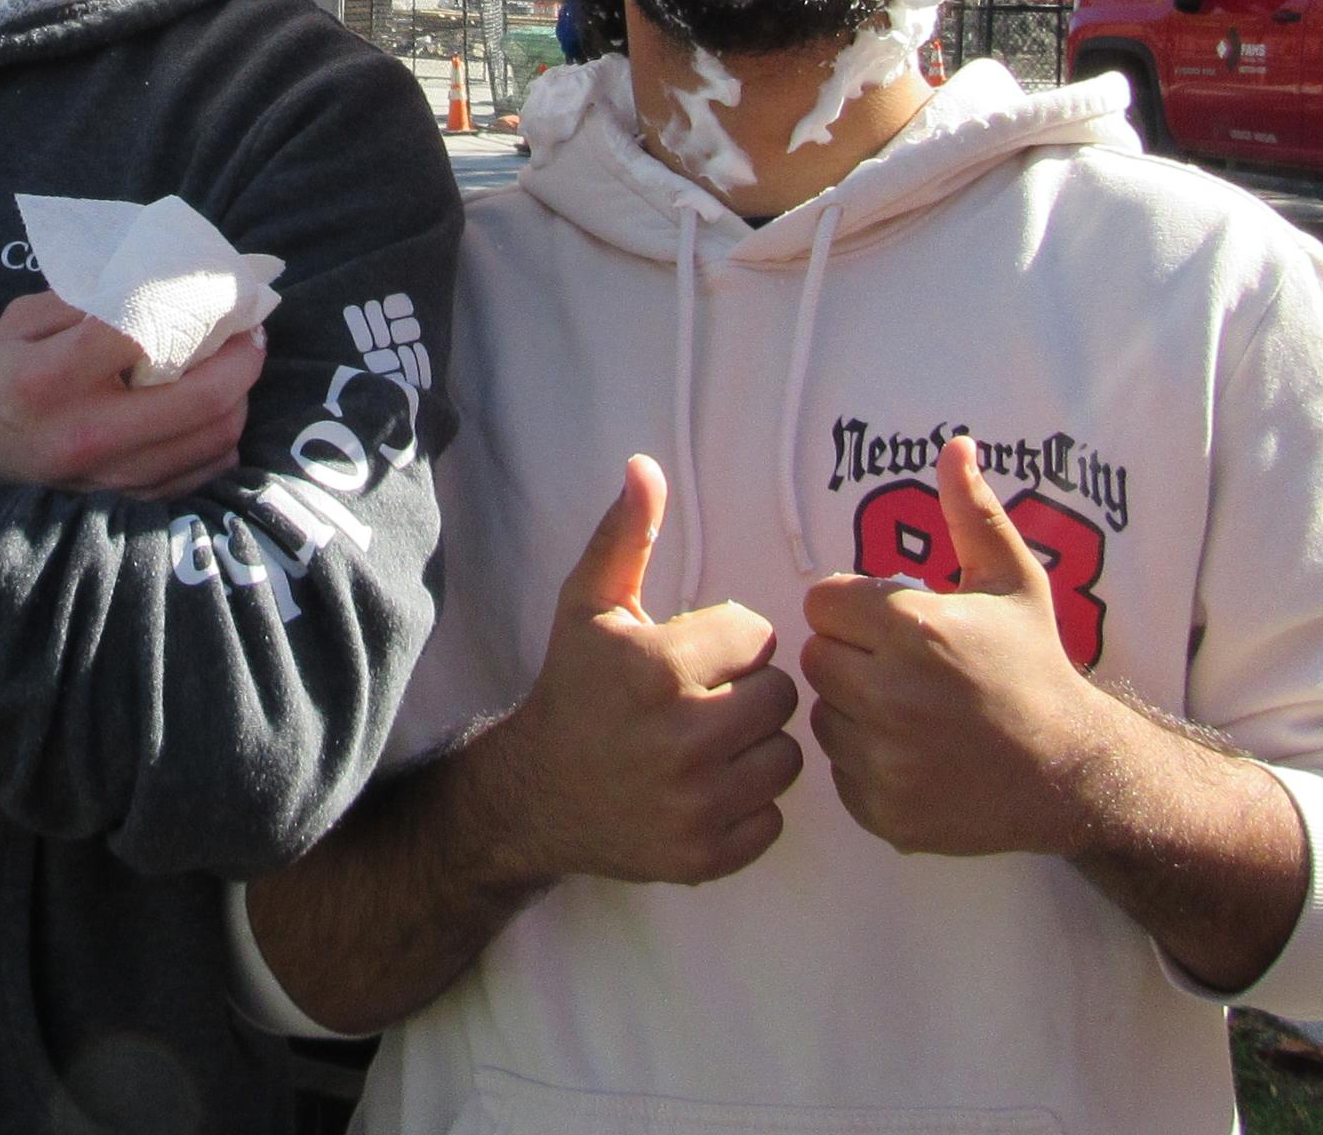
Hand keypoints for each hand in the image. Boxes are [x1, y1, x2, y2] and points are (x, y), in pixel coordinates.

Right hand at [0, 292, 260, 494]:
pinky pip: (206, 472)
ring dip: (240, 395)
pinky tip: (213, 410)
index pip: (143, 333)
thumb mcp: (21, 321)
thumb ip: (89, 299)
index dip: (197, 304)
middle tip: (251, 329)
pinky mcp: (129, 502)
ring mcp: (111, 478)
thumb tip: (167, 280)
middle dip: (244, 356)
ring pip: (216, 437)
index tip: (225, 288)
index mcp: (50, 378)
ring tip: (235, 365)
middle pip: (203, 397)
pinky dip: (222, 435)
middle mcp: (86, 434)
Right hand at [466, 455, 802, 889]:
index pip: (758, 638)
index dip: (733, 642)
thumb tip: (645, 465)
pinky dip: (751, 806)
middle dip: (751, 693)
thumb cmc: (574, 689)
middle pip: (781, 698)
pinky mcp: (704, 857)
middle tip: (711, 700)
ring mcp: (695, 806)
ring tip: (717, 742)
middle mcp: (680, 740)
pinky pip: (774, 819)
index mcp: (658, 669)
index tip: (700, 656)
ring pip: (786, 759)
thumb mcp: (589, 605)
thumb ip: (625, 535)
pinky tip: (712, 788)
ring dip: (759, 748)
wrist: (536, 795)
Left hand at [803, 434, 1127, 858]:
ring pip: (825, 718)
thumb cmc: (1037, 667)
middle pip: (817, 660)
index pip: (821, 603)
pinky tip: (917, 756)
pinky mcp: (882, 811)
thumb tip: (955, 445)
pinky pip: (841, 774)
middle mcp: (892, 695)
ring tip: (912, 713)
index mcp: (915, 629)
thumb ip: (972, 512)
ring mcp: (885, 760)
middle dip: (852, 658)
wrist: (1073, 772)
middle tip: (901, 669)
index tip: (890, 622)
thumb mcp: (1014, 580)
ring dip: (855, 713)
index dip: (853, 609)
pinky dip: (868, 767)